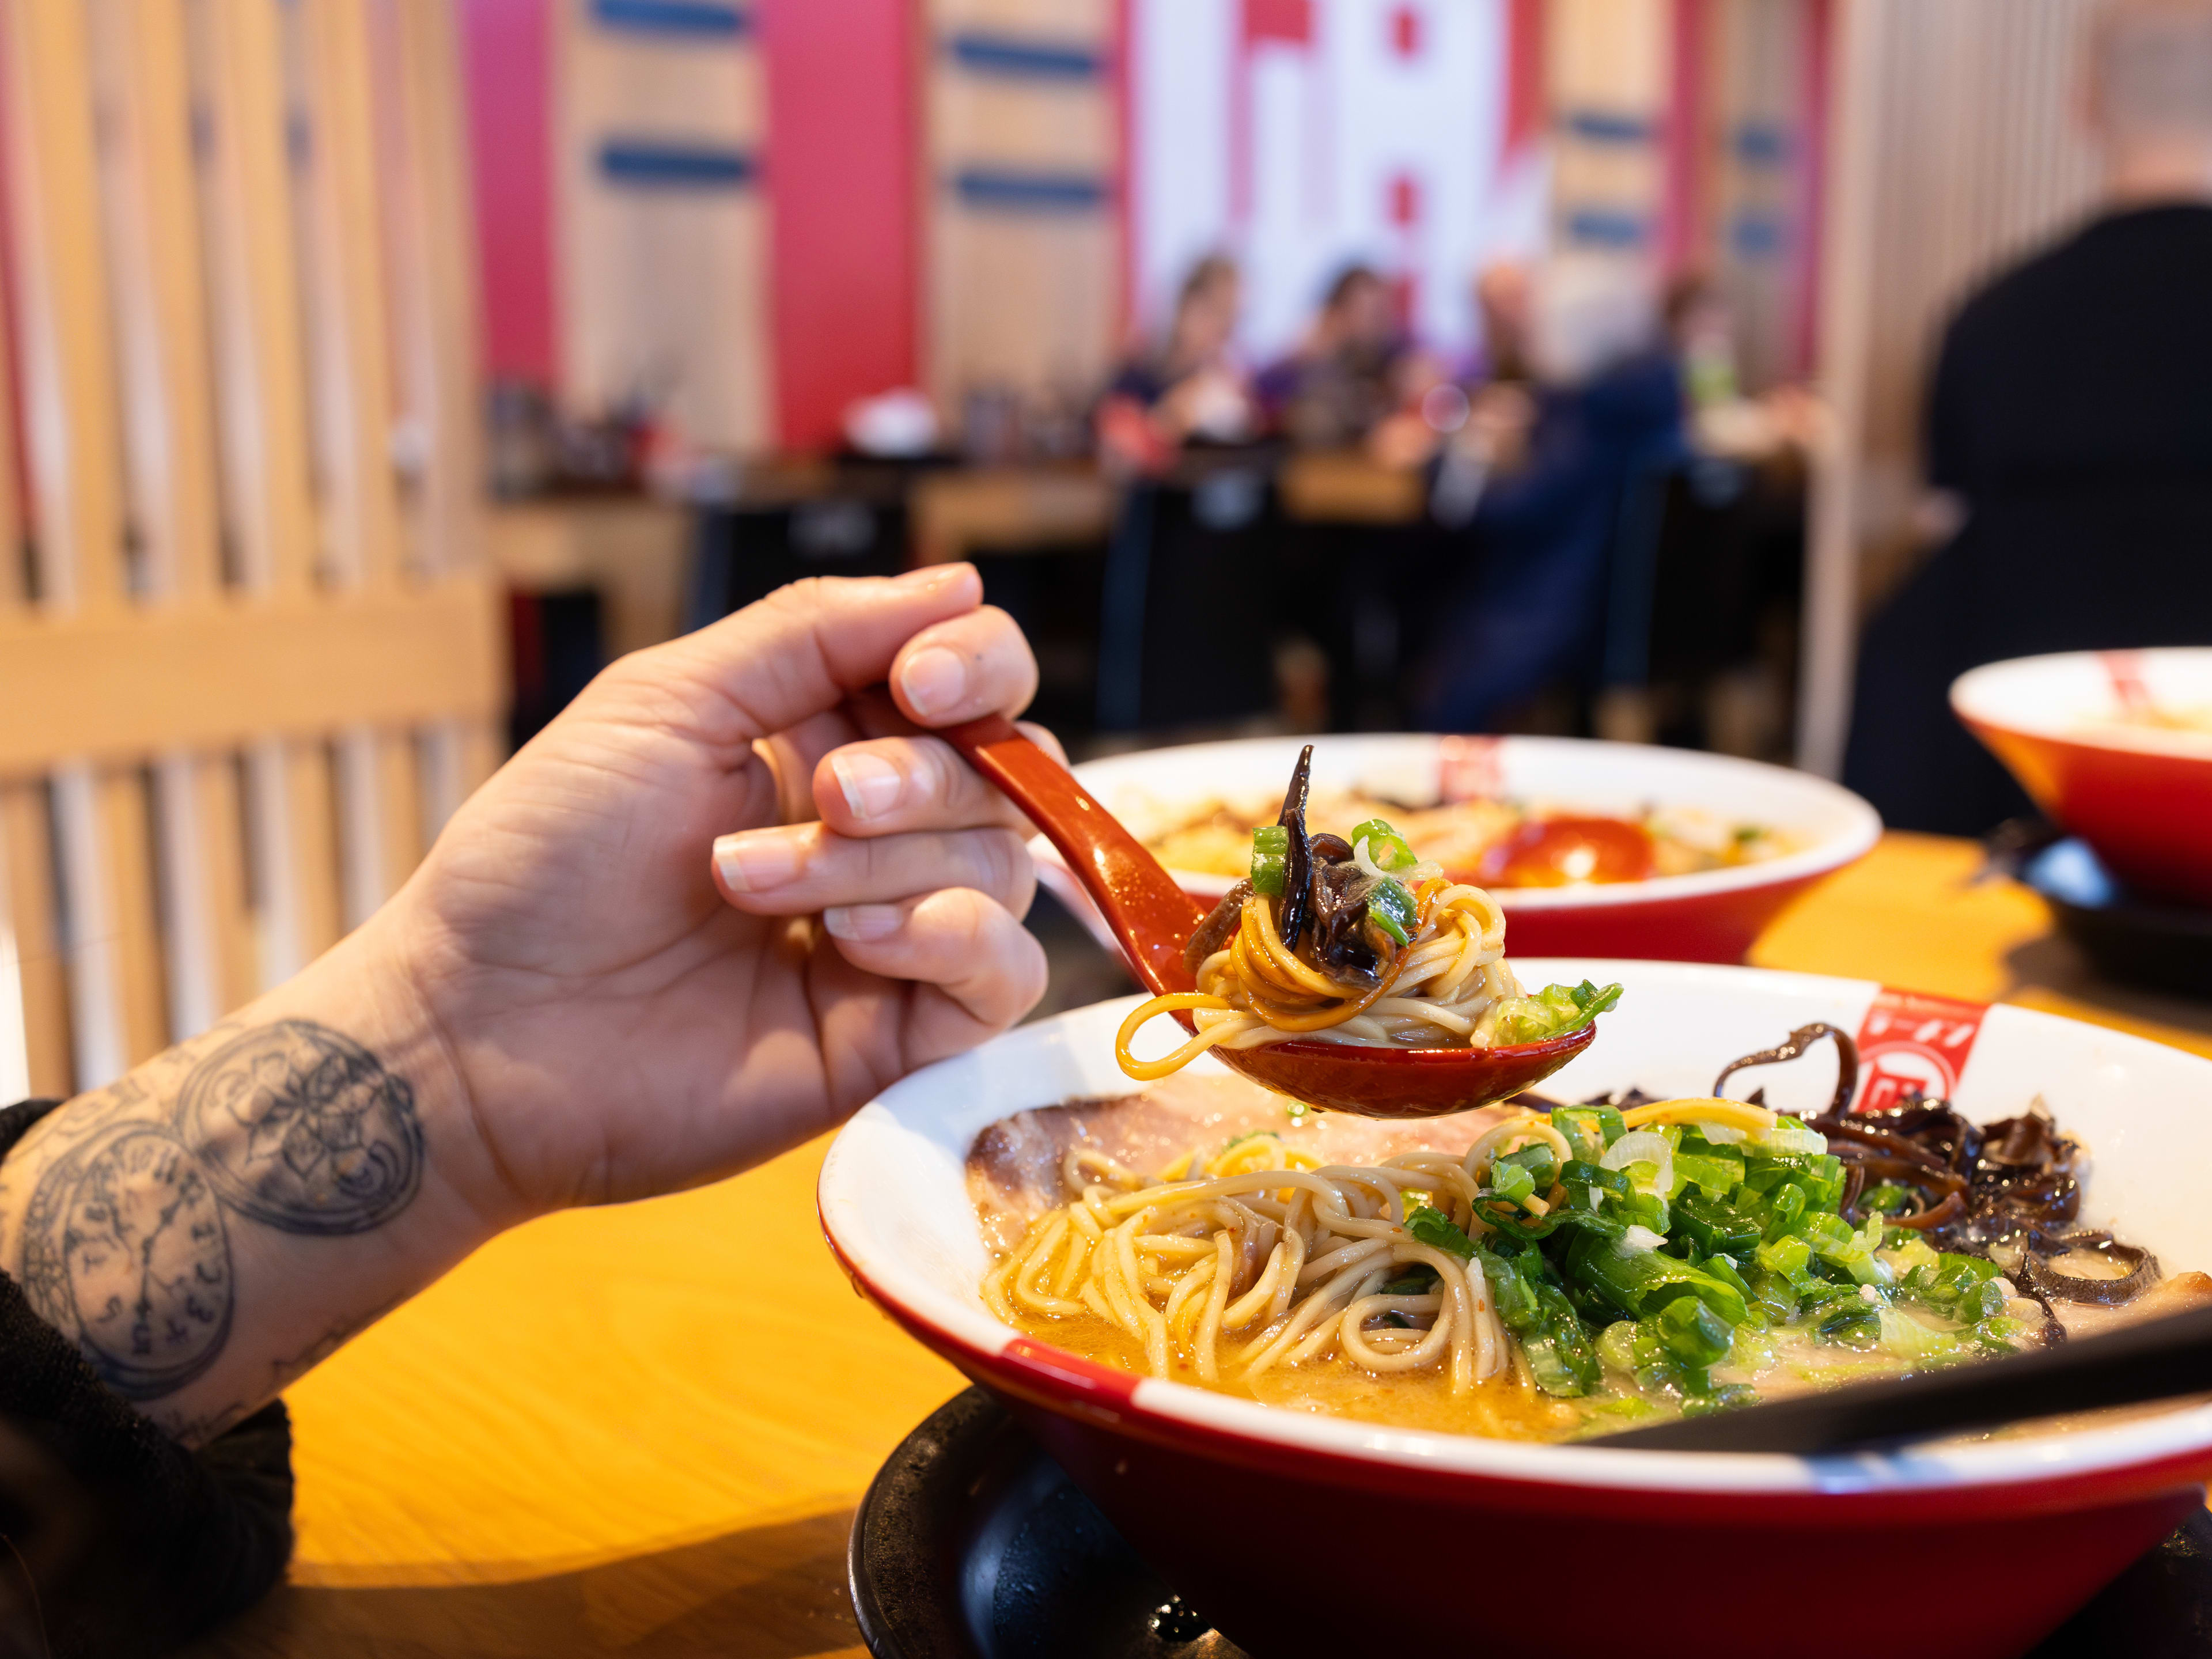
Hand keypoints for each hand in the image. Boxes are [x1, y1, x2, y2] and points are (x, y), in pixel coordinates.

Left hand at [387, 567, 1053, 1218]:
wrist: (482, 1028)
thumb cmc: (546, 856)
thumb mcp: (668, 701)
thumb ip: (814, 633)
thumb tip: (961, 583)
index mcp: (827, 736)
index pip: (978, 683)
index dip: (979, 667)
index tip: (923, 683)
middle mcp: (877, 832)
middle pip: (1006, 772)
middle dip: (920, 775)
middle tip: (824, 797)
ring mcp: (895, 935)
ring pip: (1000, 867)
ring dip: (882, 864)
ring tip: (751, 884)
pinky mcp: (901, 1034)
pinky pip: (1009, 973)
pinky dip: (952, 940)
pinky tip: (852, 944)